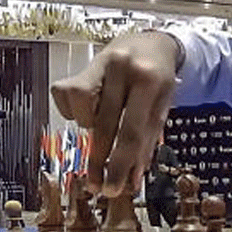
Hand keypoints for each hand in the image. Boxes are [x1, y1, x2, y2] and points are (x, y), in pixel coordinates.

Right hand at [50, 31, 180, 196]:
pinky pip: (67, 98)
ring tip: (104, 126)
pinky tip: (92, 110)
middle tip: (98, 186)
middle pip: (105, 125)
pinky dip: (76, 112)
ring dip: (91, 129)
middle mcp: (121, 67)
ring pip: (82, 112)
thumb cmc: (159, 76)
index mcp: (149, 79)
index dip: (120, 164)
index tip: (114, 190)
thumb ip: (148, 139)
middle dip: (99, 161)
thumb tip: (132, 178)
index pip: (131, 130)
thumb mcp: (163, 104)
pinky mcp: (80, 65)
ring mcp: (98, 63)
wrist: (151, 41)